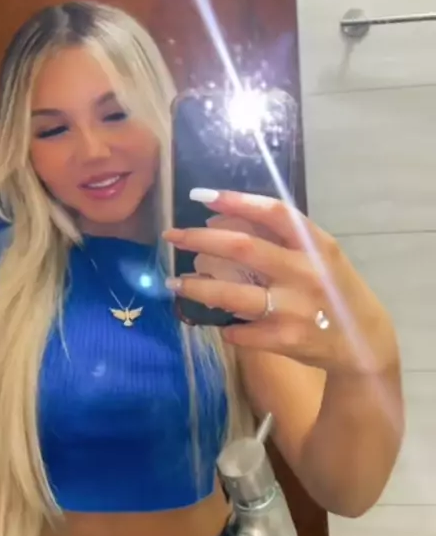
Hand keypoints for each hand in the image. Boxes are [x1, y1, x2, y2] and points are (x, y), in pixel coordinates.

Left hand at [163, 189, 397, 375]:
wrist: (363, 340)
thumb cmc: (332, 287)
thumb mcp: (318, 254)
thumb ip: (279, 237)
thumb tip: (220, 219)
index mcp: (315, 244)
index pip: (273, 213)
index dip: (235, 201)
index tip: (200, 196)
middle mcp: (305, 272)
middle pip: (243, 249)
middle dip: (200, 239)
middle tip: (171, 236)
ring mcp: (295, 308)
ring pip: (232, 295)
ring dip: (197, 288)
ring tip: (174, 283)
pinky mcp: (286, 340)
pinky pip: (241, 331)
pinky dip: (223, 326)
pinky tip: (213, 321)